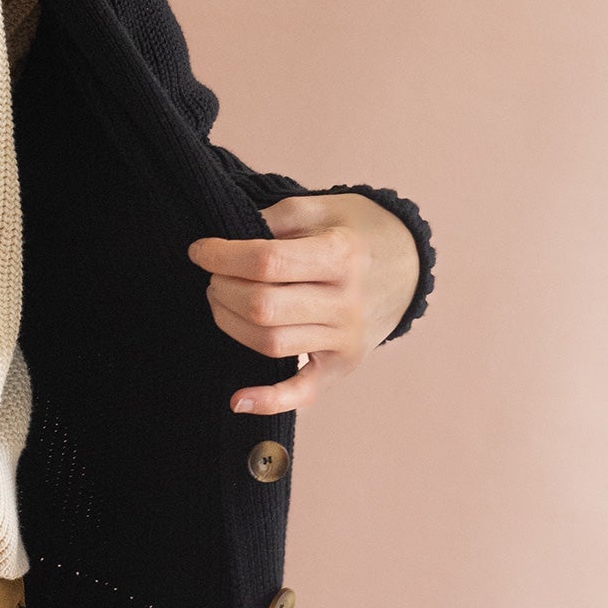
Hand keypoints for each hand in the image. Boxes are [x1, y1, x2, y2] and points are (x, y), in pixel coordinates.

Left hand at [186, 192, 420, 414]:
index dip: (221, 256)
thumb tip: (228, 240)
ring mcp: (346, 339)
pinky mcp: (342, 365)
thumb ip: (275, 217)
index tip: (199, 251)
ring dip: (230, 322)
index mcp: (341, 256)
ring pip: (270, 343)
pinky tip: (238, 400)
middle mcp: (347, 302)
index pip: (266, 261)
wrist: (408, 263)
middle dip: (222, 288)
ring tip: (222, 299)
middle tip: (214, 275)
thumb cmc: (356, 231)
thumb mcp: (322, 206)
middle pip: (263, 306)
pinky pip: (303, 391)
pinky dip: (271, 400)